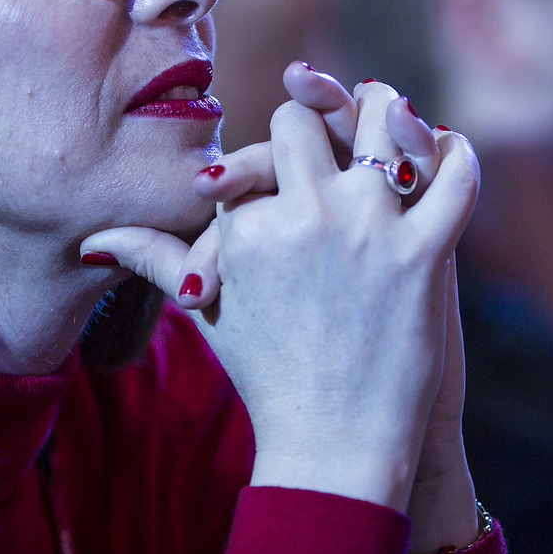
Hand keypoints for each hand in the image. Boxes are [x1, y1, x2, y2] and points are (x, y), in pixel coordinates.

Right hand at [83, 67, 479, 511]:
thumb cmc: (267, 377)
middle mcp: (303, 212)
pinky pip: (452, 181)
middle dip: (318, 115)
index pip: (259, 153)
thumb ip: (155, 258)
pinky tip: (454, 146)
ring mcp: (366, 229)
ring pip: (382, 128)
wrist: (332, 445)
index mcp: (247, 223)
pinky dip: (459, 157)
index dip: (270, 152)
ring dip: (387, 111)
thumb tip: (93, 239)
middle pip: (307, 123)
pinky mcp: (422, 254)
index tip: (286, 156)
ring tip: (390, 110)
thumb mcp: (210, 310)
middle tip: (340, 108)